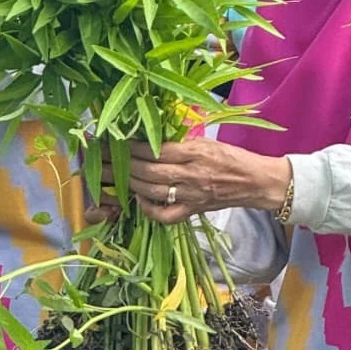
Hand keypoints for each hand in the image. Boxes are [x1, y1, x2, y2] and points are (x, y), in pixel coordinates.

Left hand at [84, 135, 290, 225]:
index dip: (128, 146)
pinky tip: (136, 199)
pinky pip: (165, 215)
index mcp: (193, 153)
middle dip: (117, 165)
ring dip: (125, 183)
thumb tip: (146, 134)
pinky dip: (147, 208)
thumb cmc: (230, 156)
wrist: (256, 181)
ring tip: (104, 176)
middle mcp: (190, 175)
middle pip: (146, 172)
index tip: (108, 139)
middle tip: (94, 159)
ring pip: (151, 191)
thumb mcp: (204, 140)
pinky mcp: (192, 211)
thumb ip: (178, 141)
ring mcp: (190, 196)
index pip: (153, 150)